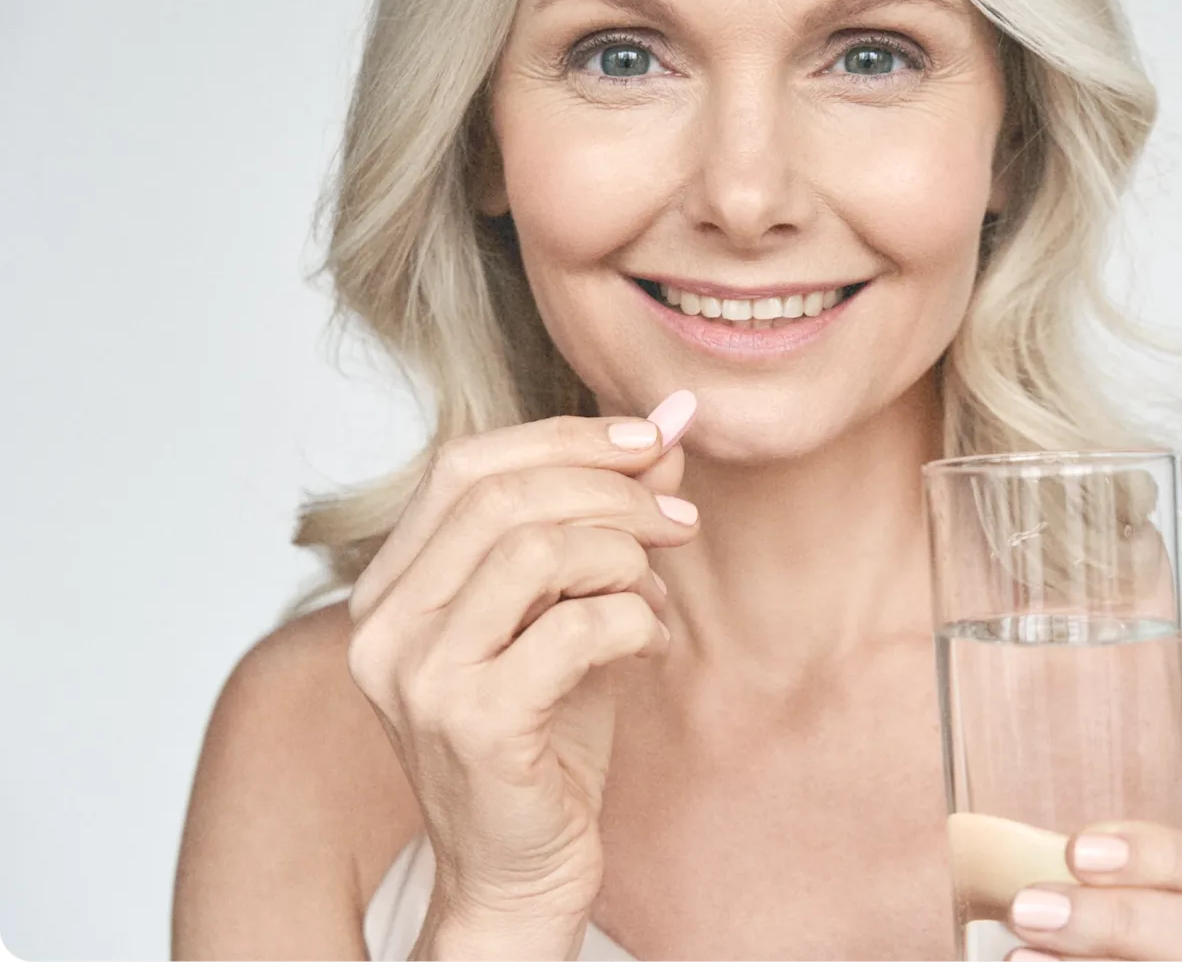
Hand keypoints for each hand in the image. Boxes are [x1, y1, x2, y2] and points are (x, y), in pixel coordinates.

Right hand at [344, 391, 698, 950]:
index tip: (650, 441)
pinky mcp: (472, 723)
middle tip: (679, 518)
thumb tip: (672, 424)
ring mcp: (419, 676)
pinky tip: (646, 645)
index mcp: (391, 588)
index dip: (562, 437)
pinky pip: (572, 628)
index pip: (462, 464)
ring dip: (623, 554)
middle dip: (609, 490)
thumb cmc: (542, 741)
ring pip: (533, 550)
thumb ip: (605, 519)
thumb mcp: (570, 611)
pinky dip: (632, 619)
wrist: (519, 874)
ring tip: (654, 589)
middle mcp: (385, 626)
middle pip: (499, 495)